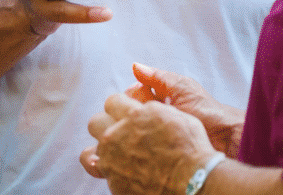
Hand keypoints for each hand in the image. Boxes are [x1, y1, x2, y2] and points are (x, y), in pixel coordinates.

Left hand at [84, 91, 215, 194]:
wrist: (193, 182)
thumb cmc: (190, 148)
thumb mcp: (174, 115)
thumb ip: (151, 108)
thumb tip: (140, 105)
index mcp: (133, 115)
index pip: (112, 101)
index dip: (120, 106)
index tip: (126, 113)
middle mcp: (116, 136)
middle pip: (95, 122)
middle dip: (105, 125)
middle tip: (119, 132)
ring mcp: (112, 161)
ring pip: (90, 152)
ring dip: (105, 151)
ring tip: (118, 155)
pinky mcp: (114, 182)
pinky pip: (102, 174)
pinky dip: (112, 172)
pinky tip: (125, 172)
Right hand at [125, 63, 243, 157]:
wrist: (226, 138)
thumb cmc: (209, 112)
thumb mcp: (182, 88)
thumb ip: (159, 77)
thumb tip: (136, 66)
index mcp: (162, 96)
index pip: (135, 92)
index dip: (132, 93)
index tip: (134, 96)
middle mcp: (158, 113)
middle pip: (133, 108)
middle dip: (135, 108)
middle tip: (144, 111)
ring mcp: (158, 131)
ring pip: (135, 124)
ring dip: (137, 124)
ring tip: (145, 125)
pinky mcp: (160, 147)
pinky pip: (143, 141)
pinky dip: (141, 138)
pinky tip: (146, 137)